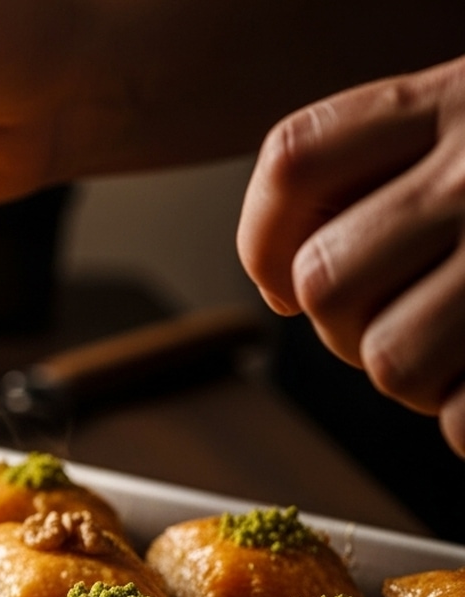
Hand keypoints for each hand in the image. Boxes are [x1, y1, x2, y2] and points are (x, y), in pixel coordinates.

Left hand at [238, 55, 464, 456]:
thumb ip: (403, 163)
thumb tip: (285, 284)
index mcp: (453, 97)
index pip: (297, 160)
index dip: (265, 236)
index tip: (282, 282)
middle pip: (325, 280)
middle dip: (347, 330)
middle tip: (400, 331)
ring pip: (388, 358)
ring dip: (417, 383)